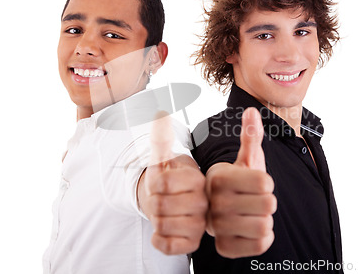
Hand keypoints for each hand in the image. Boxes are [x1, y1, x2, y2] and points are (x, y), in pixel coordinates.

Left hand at [138, 111, 206, 254]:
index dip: (154, 183)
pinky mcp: (192, 244)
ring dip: (154, 220)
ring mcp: (199, 225)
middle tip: (161, 199)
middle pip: (159, 206)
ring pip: (161, 226)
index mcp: (198, 180)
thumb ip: (161, 137)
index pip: (161, 183)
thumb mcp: (162, 157)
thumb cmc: (168, 180)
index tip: (162, 182)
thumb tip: (160, 112)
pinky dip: (158, 239)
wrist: (174, 204)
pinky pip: (167, 245)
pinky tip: (162, 230)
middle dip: (153, 202)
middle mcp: (204, 203)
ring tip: (164, 213)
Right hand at [206, 107, 276, 257]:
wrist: (217, 211)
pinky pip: (261, 245)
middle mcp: (215, 203)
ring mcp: (218, 227)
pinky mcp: (225, 247)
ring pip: (265, 226)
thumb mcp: (244, 159)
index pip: (265, 182)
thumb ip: (250, 136)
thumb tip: (252, 111)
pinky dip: (262, 239)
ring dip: (264, 220)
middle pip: (268, 205)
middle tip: (253, 200)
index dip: (266, 182)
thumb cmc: (236, 182)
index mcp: (219, 178)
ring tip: (250, 214)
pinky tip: (249, 230)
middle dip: (267, 202)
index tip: (254, 182)